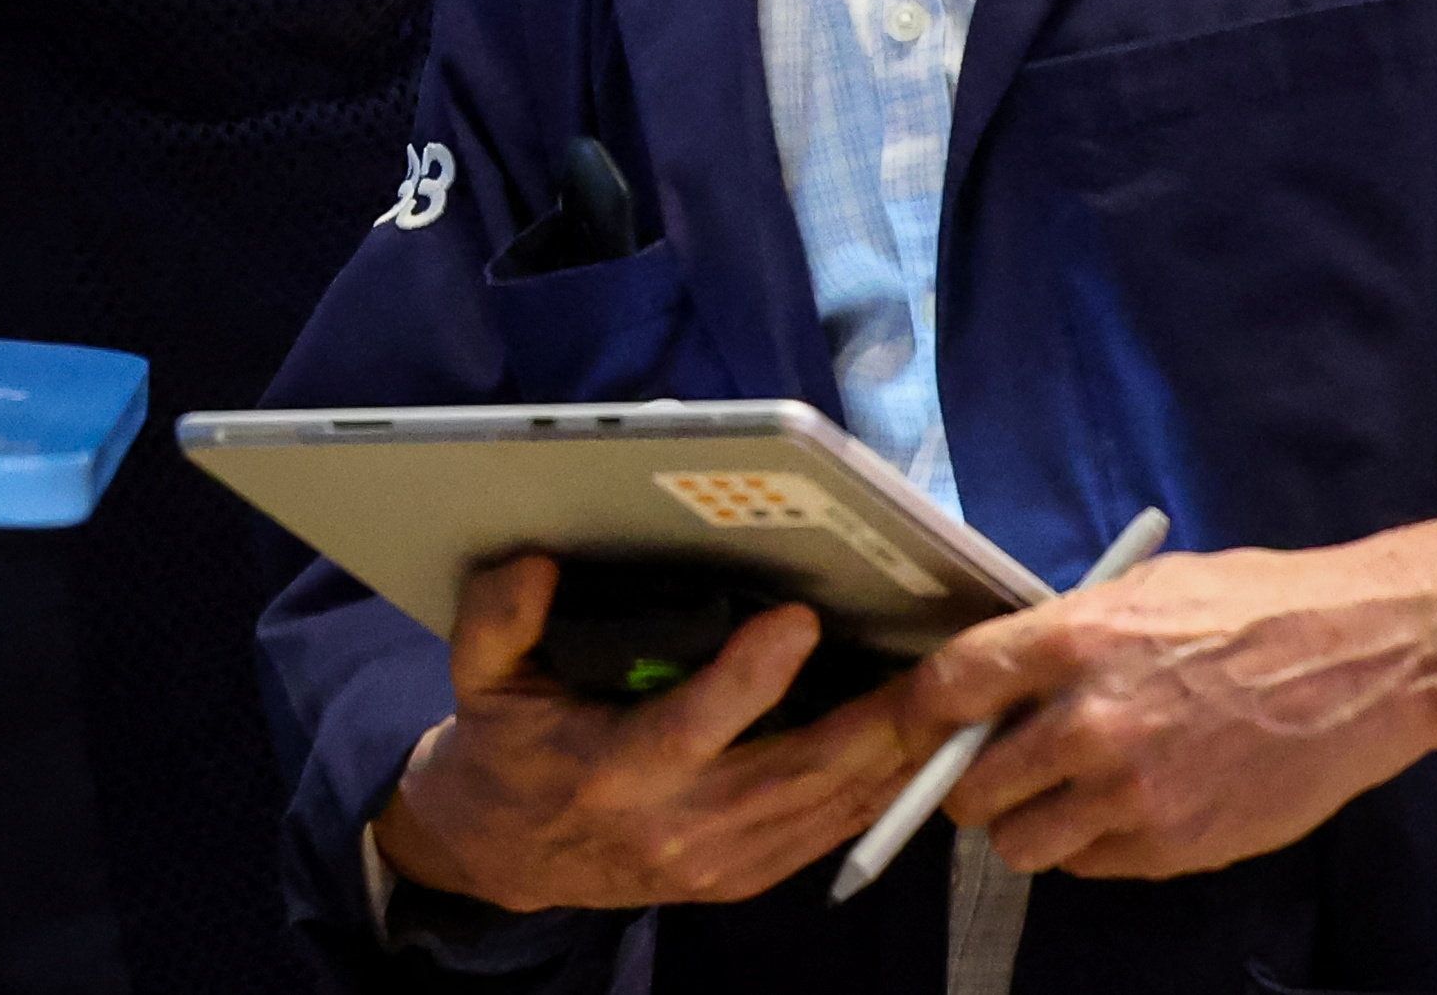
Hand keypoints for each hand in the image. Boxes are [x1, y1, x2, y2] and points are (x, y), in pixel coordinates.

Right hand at [372, 556, 930, 915]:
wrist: (505, 856)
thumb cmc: (506, 751)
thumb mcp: (479, 678)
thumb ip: (499, 616)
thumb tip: (536, 561)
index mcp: (613, 768)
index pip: (695, 725)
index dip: (751, 677)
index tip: (798, 618)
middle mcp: (678, 825)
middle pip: (797, 774)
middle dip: (877, 724)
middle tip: (941, 671)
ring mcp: (720, 861)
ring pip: (829, 809)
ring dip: (898, 758)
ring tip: (957, 701)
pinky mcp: (745, 877)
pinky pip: (829, 834)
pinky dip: (881, 791)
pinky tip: (922, 748)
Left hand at [909, 518, 1436, 881]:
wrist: (1365, 661)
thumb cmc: (1256, 607)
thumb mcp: (1144, 590)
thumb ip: (1066, 636)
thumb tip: (1006, 675)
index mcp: (1074, 641)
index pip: (948, 687)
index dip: (923, 712)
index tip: (924, 723)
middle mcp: (1090, 723)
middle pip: (972, 787)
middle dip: (974, 781)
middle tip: (1000, 767)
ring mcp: (1133, 793)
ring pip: (1021, 844)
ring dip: (1029, 824)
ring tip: (1061, 795)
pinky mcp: (1175, 844)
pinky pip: (1090, 865)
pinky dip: (1092, 845)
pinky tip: (1124, 807)